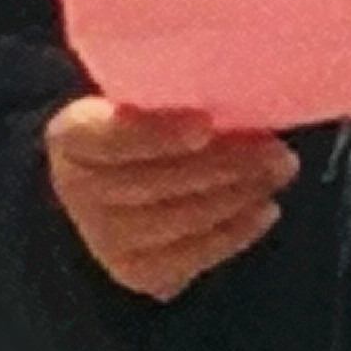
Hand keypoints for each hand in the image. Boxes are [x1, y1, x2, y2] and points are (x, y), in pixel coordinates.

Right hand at [45, 99, 297, 301]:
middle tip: (275, 151)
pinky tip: (264, 210)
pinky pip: (188, 258)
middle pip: (152, 183)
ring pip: (174, 222)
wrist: (116, 178)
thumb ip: (174, 91)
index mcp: (73, 136)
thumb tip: (239, 80)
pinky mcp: (135, 270)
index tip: (206, 124)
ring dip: (235, 198)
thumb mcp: (145, 95)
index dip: (157, 133)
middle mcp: (78, 191)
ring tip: (277, 173)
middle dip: (222, 167)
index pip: (109, 137)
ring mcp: (104, 238)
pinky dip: (232, 234)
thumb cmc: (145, 122)